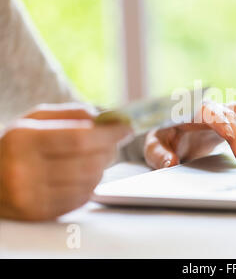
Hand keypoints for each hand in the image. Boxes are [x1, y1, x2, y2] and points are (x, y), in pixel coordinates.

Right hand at [0, 103, 130, 220]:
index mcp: (24, 139)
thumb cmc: (17, 144)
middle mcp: (24, 170)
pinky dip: (90, 184)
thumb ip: (72, 114)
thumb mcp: (36, 119)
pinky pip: (80, 199)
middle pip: (89, 162)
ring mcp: (30, 196)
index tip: (126, 128)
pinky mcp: (37, 213)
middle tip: (113, 143)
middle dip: (110, 151)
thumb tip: (110, 118)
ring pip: (89, 182)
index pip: (81, 138)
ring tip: (95, 158)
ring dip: (101, 168)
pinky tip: (82, 174)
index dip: (110, 134)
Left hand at [144, 102, 235, 168]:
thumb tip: (170, 162)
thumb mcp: (153, 146)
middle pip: (232, 112)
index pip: (210, 113)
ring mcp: (223, 114)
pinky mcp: (233, 121)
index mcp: (190, 113)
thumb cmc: (162, 138)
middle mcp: (210, 110)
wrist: (169, 133)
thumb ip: (158, 153)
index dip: (222, 123)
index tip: (233, 138)